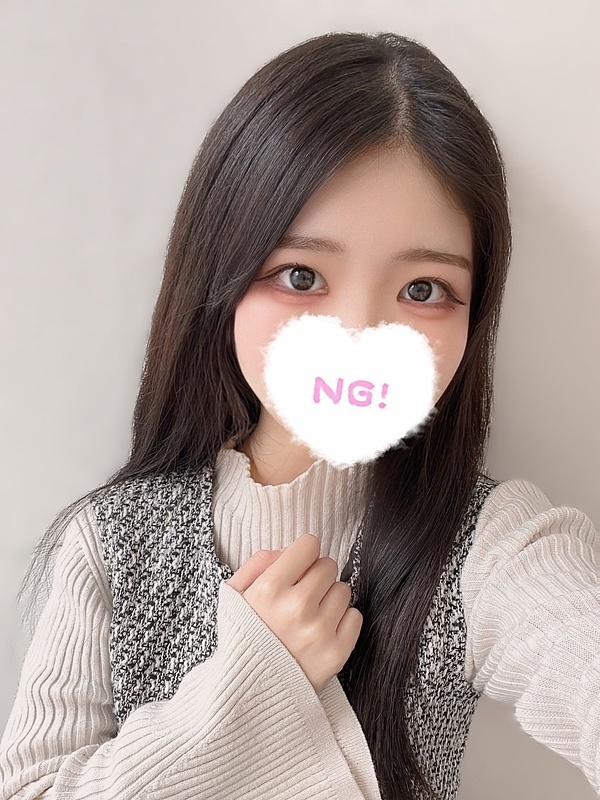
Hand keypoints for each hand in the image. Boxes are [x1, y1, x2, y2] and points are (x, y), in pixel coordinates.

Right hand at [225, 534, 362, 693]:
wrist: (247, 694)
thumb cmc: (242, 639)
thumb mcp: (234, 596)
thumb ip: (256, 564)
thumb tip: (287, 551)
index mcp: (268, 589)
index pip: (309, 545)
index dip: (303, 554)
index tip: (298, 567)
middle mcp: (296, 608)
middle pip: (328, 565)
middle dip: (315, 576)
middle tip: (302, 595)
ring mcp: (318, 632)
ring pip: (343, 590)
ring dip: (328, 599)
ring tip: (309, 616)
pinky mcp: (336, 653)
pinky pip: (355, 617)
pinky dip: (341, 622)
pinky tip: (320, 632)